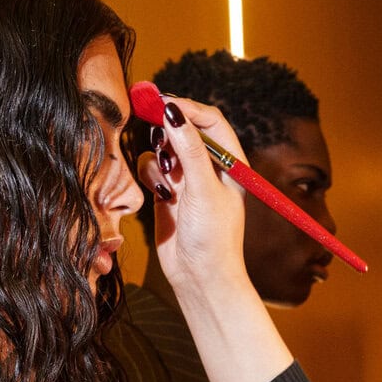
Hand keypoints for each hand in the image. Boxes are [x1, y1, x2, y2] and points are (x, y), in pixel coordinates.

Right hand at [138, 94, 249, 301]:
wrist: (199, 278)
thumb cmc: (213, 238)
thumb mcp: (202, 190)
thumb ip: (189, 149)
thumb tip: (173, 112)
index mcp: (231, 163)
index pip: (210, 120)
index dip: (188, 108)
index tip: (163, 103)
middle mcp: (210, 167)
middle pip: (185, 128)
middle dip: (168, 128)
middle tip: (151, 128)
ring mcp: (187, 179)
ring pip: (165, 148)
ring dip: (159, 156)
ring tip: (166, 178)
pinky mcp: (167, 192)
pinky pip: (152, 169)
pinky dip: (150, 175)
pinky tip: (158, 194)